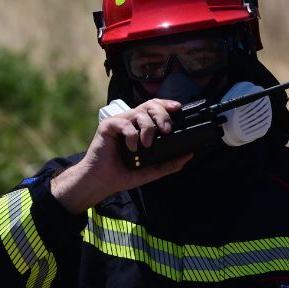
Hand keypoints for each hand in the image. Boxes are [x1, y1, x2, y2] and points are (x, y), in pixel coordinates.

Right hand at [50, 98, 191, 213]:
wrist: (100, 182)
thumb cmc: (122, 174)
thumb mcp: (150, 170)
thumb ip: (168, 164)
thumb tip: (188, 156)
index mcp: (140, 128)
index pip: (154, 108)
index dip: (166, 105)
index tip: (178, 108)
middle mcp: (130, 122)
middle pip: (150, 105)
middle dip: (162, 115)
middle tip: (167, 130)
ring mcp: (119, 122)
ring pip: (139, 112)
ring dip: (148, 128)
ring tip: (147, 144)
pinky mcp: (107, 126)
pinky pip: (125, 123)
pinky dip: (132, 136)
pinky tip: (131, 148)